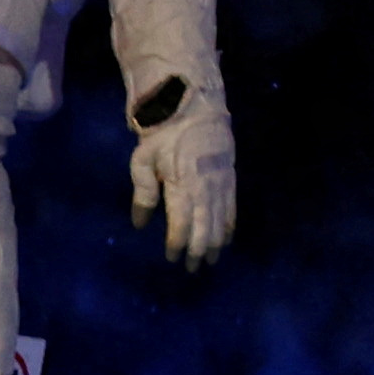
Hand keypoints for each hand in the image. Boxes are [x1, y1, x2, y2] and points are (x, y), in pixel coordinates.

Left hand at [130, 96, 238, 267]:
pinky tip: (224, 239)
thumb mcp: (143, 159)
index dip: (177, 242)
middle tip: (193, 269)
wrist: (195, 106)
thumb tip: (141, 224)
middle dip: (198, 248)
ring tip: (209, 260)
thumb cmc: (163, 133)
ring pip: (220, 219)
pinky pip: (232, 206)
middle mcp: (206, 185)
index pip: (181, 221)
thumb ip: (143, 192)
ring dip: (214, 241)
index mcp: (183, 182)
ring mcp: (221, 181)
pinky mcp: (230, 176)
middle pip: (204, 225)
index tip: (172, 258)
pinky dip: (228, 225)